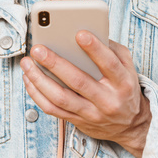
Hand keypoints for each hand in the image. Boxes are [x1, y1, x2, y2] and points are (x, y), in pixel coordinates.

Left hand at [20, 31, 150, 157]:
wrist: (130, 125)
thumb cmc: (124, 88)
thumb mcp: (128, 68)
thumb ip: (113, 50)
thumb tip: (89, 33)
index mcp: (123, 82)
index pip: (110, 64)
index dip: (95, 49)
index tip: (79, 33)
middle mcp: (108, 100)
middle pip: (79, 81)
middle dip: (55, 63)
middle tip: (38, 49)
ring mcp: (92, 113)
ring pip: (61, 98)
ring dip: (40, 79)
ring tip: (27, 63)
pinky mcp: (78, 121)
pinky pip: (53, 109)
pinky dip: (37, 94)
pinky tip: (29, 79)